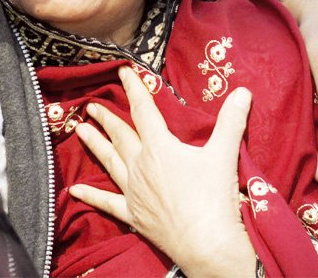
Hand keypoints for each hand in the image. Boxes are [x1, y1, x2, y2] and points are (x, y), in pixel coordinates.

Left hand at [68, 66, 256, 276]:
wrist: (207, 245)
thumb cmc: (214, 198)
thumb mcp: (224, 155)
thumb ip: (231, 121)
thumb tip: (243, 92)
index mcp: (159, 147)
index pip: (143, 110)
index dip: (134, 88)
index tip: (122, 72)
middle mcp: (140, 166)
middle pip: (120, 135)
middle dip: (106, 117)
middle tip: (91, 105)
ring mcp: (134, 191)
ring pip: (109, 162)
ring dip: (94, 145)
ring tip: (79, 131)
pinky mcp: (133, 215)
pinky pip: (107, 203)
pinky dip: (91, 196)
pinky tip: (74, 191)